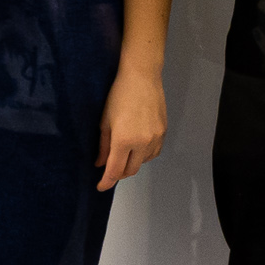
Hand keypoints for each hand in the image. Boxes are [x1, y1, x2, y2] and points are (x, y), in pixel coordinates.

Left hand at [97, 69, 167, 189]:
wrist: (142, 77)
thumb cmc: (118, 96)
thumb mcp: (104, 122)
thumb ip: (103, 146)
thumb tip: (101, 164)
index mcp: (123, 141)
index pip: (115, 170)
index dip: (107, 182)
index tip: (100, 187)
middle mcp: (142, 143)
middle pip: (131, 170)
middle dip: (119, 174)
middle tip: (110, 170)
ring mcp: (155, 138)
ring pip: (143, 162)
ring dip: (132, 163)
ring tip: (123, 156)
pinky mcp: (164, 132)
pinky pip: (153, 152)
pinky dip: (144, 155)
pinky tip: (137, 148)